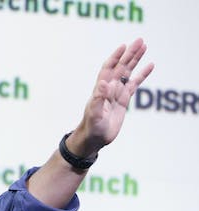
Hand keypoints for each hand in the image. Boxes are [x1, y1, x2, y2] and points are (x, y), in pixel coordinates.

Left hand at [72, 38, 153, 155]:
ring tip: (144, 46)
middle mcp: (109, 88)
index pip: (108, 68)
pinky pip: (134, 84)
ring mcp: (116, 93)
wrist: (94, 139)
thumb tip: (103, 83)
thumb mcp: (94, 114)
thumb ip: (98, 98)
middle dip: (129, 54)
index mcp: (100, 89)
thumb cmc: (91, 127)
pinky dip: (142, 75)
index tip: (124, 46)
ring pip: (128, 72)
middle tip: (140, 40)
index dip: (115, 57)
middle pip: (121, 67)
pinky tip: (150, 66)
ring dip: (135, 60)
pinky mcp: (123, 101)